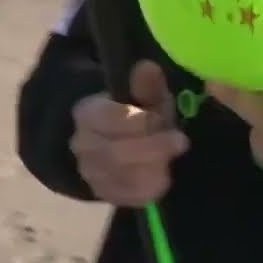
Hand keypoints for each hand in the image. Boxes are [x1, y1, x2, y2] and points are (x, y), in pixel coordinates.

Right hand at [69, 60, 188, 206]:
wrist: (125, 142)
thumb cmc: (140, 112)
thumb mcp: (148, 95)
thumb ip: (148, 85)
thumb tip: (147, 67)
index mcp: (88, 113)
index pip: (108, 119)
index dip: (139, 120)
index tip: (161, 118)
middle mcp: (82, 145)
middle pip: (116, 153)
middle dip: (153, 146)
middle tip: (180, 140)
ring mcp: (92, 173)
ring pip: (124, 176)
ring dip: (155, 164)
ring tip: (172, 152)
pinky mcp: (108, 195)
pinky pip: (131, 195)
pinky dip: (152, 182)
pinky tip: (165, 171)